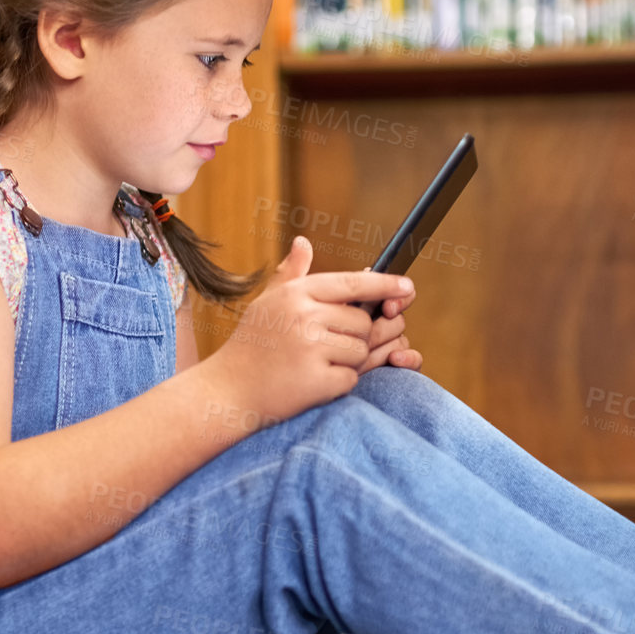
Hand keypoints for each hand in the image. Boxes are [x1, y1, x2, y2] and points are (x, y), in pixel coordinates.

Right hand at [199, 236, 414, 424]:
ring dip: (348, 362)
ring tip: (315, 364)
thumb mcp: (267, 304)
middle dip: (356, 337)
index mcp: (295, 293)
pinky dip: (338, 384)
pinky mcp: (316, 380)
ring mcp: (310, 349)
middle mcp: (303, 316)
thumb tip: (303, 242)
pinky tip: (312, 382)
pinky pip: (352, 379)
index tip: (408, 287)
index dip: (384, 285)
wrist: (226, 391)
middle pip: (363, 323)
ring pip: (361, 351)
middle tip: (328, 348)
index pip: (352, 283)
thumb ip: (292, 274)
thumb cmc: (250, 346)